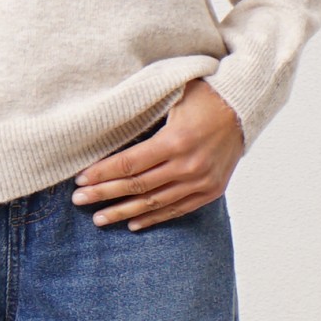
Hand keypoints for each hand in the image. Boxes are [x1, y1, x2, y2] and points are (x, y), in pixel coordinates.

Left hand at [71, 78, 245, 229]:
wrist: (242, 108)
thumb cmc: (202, 96)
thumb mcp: (171, 97)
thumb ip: (143, 114)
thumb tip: (105, 122)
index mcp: (175, 141)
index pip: (129, 164)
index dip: (102, 173)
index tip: (80, 179)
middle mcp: (188, 166)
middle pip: (137, 186)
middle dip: (104, 194)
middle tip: (79, 200)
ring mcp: (201, 182)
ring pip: (154, 203)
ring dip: (123, 212)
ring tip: (99, 218)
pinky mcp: (210, 191)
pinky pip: (177, 210)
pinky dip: (153, 217)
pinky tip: (133, 223)